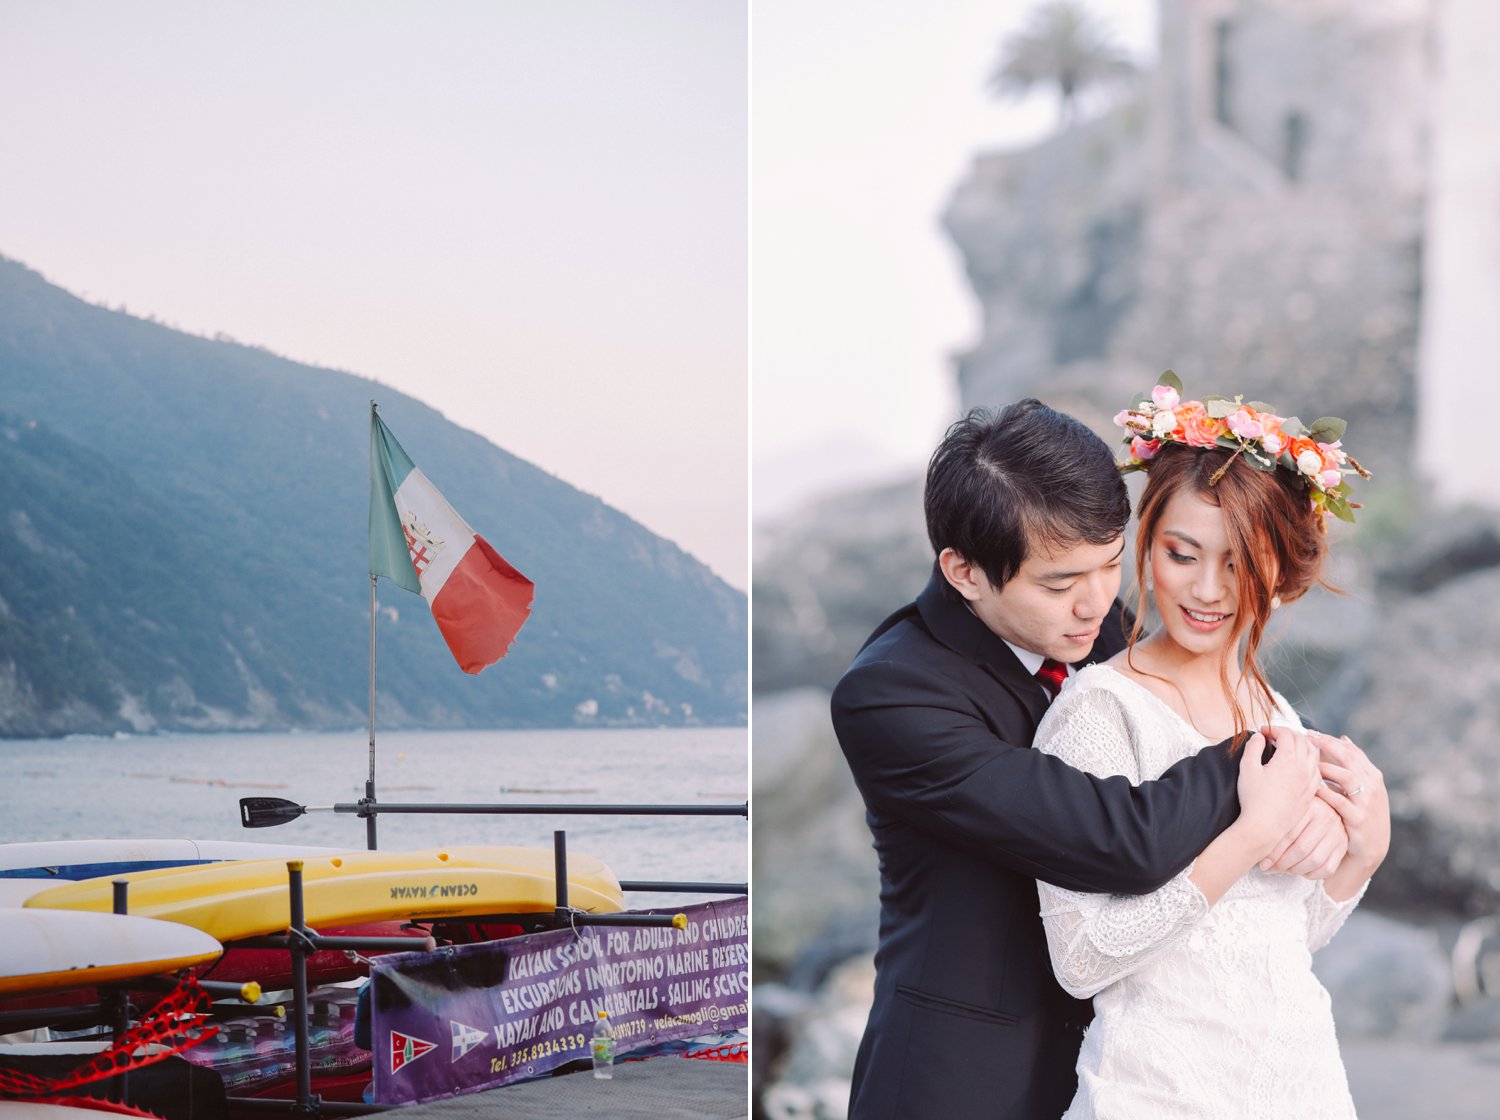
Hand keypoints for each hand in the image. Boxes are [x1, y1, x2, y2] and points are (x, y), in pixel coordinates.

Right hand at [1235, 727, 1320, 853]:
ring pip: (1313, 754)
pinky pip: (1316, 770)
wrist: (1264, 826)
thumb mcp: (1247, 767)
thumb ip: (1253, 747)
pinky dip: (1309, 761)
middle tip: (1274, 737)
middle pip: (1302, 740)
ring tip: (1289, 747)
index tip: (1262, 732)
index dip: (1273, 728)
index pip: (1286, 734)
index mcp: (1288, 759)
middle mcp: (1303, 768)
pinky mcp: (1311, 793)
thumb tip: (1260, 737)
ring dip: (1302, 745)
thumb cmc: (1253, 798)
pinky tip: (1299, 765)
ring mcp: (1310, 781)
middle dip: (1287, 734)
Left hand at [1259, 797, 1348, 877]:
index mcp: (1311, 805)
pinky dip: (1311, 874)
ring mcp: (1338, 833)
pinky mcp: (1343, 846)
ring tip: (1282, 869)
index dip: (1272, 852)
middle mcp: (1327, 818)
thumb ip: (1274, 818)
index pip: (1288, 834)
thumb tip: (1252, 843)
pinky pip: (1327, 868)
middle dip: (1282, 863)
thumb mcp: (1286, 804)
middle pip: (1301, 849)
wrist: (1324, 805)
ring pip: (1314, 860)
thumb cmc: (1294, 806)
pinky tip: (1299, 871)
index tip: (1261, 862)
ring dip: (1295, 870)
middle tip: (1268, 868)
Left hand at [1310, 730, 1389, 875]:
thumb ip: (1352, 765)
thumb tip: (1343, 738)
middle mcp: (1373, 785)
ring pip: (1345, 776)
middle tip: (1305, 739)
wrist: (1372, 848)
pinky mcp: (1358, 818)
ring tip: (1306, 764)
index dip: (1330, 740)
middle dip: (1326, 745)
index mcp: (1373, 775)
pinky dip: (1324, 791)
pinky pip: (1338, 800)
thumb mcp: (1363, 788)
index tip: (1309, 733)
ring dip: (1324, 768)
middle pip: (1349, 758)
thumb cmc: (1361, 813)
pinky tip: (1310, 787)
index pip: (1351, 751)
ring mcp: (1367, 802)